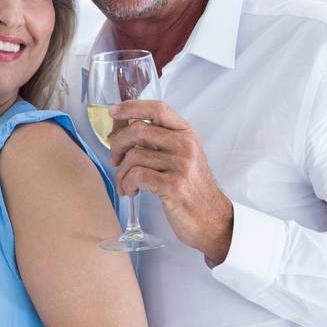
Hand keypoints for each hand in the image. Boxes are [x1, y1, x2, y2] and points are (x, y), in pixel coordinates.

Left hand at [109, 100, 234, 265]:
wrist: (213, 220)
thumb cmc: (193, 190)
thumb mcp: (185, 157)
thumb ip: (163, 141)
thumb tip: (127, 132)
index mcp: (187, 134)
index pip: (157, 109)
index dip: (131, 107)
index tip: (114, 112)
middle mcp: (185, 145)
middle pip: (138, 130)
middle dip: (118, 144)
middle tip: (115, 159)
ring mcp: (181, 165)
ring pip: (134, 156)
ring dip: (122, 173)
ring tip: (125, 184)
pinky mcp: (173, 186)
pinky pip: (136, 176)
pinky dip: (127, 184)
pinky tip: (131, 191)